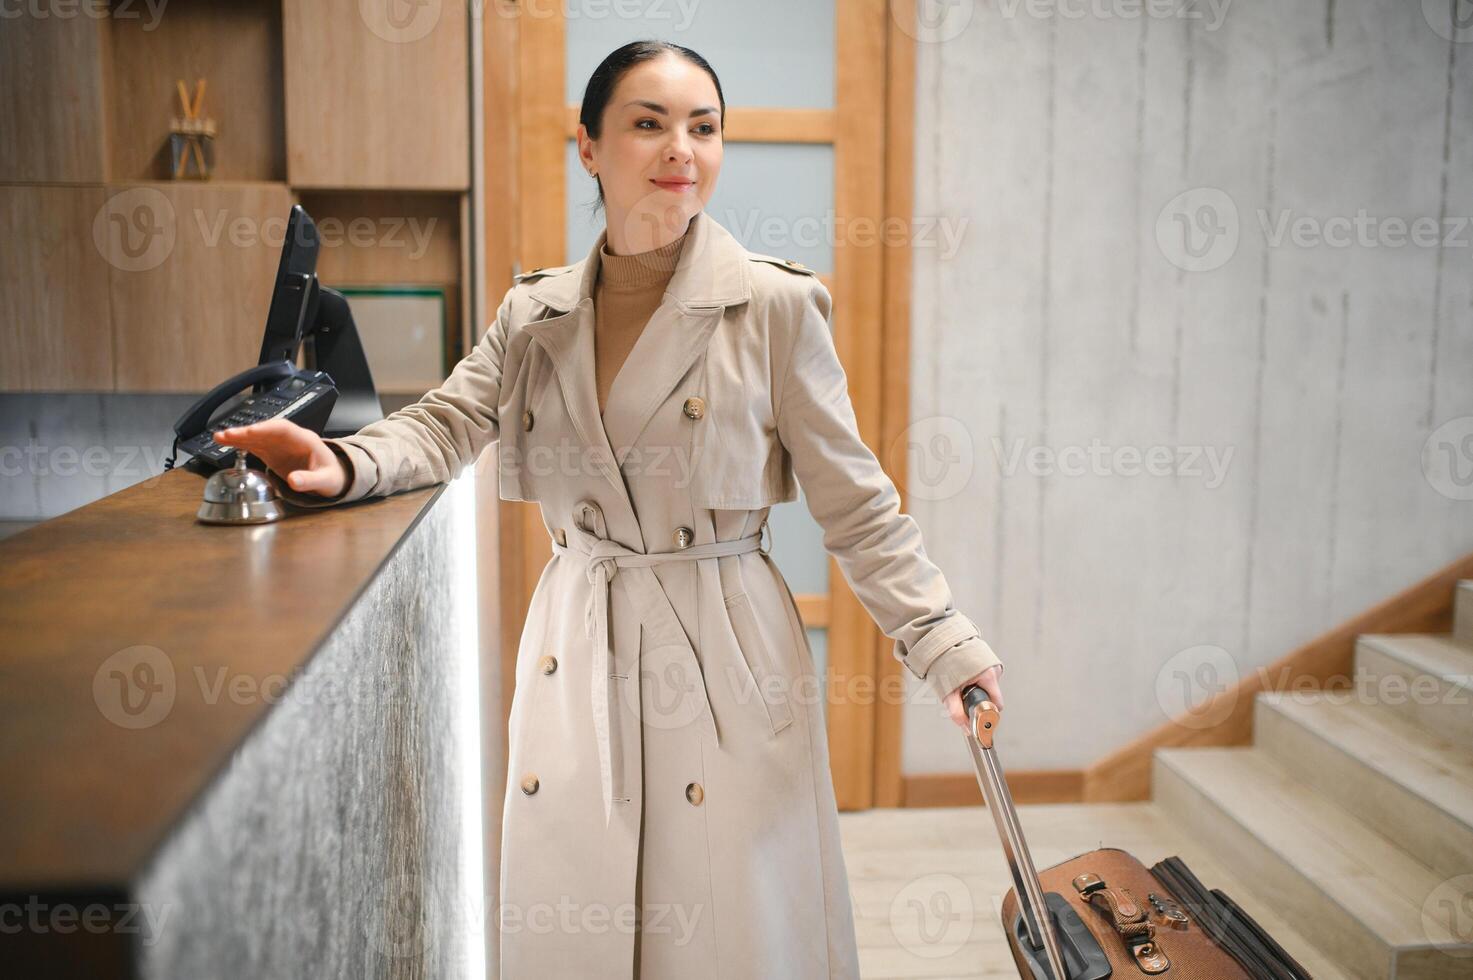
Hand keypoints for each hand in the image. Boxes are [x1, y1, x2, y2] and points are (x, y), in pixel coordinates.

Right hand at [211, 418, 346, 498]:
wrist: (333, 477)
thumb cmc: (333, 476)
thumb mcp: (327, 481)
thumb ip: (311, 481)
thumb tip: (294, 481)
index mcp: (306, 440)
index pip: (284, 429)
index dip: (266, 429)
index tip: (251, 432)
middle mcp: (291, 439)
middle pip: (267, 430)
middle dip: (247, 431)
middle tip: (228, 434)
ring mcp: (280, 445)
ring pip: (258, 436)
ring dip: (240, 436)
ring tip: (220, 437)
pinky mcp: (273, 453)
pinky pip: (255, 445)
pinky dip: (241, 444)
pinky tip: (226, 442)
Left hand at [943, 664, 1003, 728]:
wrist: (941, 641)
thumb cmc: (944, 663)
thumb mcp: (948, 691)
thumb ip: (957, 712)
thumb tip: (966, 729)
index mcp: (988, 676)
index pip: (997, 704)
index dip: (986, 712)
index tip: (977, 714)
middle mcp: (994, 669)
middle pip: (992, 696)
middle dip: (979, 699)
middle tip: (963, 694)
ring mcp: (992, 664)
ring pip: (988, 686)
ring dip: (977, 689)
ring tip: (961, 681)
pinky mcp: (988, 661)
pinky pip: (985, 677)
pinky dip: (976, 680)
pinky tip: (964, 674)